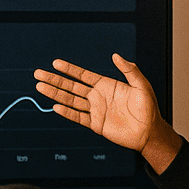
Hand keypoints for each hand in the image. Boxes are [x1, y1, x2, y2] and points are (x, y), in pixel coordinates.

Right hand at [33, 55, 180, 171]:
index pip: (82, 75)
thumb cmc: (148, 108)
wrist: (149, 132)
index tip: (56, 63)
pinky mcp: (95, 124)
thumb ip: (130, 70)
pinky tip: (56, 106)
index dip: (69, 69)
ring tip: (40, 87)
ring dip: (55, 94)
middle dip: (55, 80)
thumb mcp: (141, 85)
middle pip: (71, 86)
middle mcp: (97, 96)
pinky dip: (67, 112)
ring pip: (70, 100)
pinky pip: (78, 117)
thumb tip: (116, 56)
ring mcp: (95, 110)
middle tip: (39, 74)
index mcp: (106, 85)